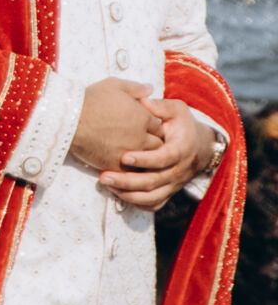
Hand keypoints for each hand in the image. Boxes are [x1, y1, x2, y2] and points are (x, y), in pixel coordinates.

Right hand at [70, 78, 163, 173]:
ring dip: (143, 156)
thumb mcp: (114, 86)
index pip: (159, 126)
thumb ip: (136, 88)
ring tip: (133, 152)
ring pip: (148, 160)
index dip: (151, 125)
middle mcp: (141, 137)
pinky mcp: (117, 166)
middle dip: (151, 141)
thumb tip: (150, 88)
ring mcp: (130, 153)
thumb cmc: (91, 99)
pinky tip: (121, 161)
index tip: (142, 125)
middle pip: (157, 144)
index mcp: (143, 117)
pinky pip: (131, 171)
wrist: (69, 120)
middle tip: (138, 139)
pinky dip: (129, 167)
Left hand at [99, 98, 216, 210]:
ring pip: (152, 197)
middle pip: (153, 182)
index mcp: (180, 150)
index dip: (144, 159)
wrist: (201, 147)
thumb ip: (160, 106)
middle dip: (127, 181)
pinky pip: (154, 204)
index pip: (162, 159)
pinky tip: (119, 195)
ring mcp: (173, 184)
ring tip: (107, 185)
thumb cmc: (183, 124)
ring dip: (128, 194)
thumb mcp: (177, 110)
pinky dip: (137, 203)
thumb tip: (143, 100)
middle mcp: (178, 171)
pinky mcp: (168, 192)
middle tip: (104, 176)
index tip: (124, 156)